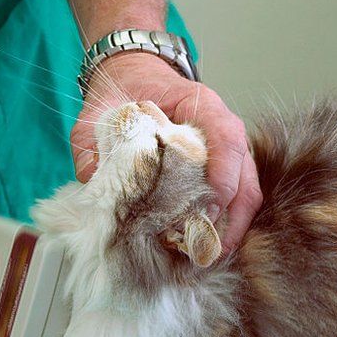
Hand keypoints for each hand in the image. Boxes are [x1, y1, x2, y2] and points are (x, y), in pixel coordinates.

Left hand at [70, 53, 262, 253]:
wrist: (132, 80)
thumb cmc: (124, 95)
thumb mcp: (97, 113)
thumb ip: (90, 143)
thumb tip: (89, 177)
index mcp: (200, 104)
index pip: (227, 136)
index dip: (224, 172)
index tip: (211, 205)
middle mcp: (222, 128)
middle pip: (245, 173)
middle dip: (233, 215)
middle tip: (210, 249)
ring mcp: (225, 152)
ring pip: (247, 191)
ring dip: (233, 226)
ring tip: (211, 256)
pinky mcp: (219, 170)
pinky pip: (235, 199)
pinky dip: (225, 224)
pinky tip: (207, 246)